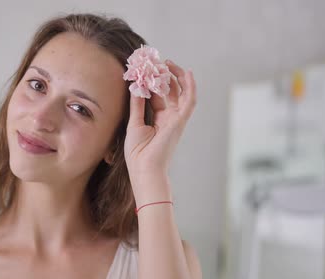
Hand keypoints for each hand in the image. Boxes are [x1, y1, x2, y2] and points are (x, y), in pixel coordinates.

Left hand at [124, 60, 196, 181]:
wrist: (144, 168)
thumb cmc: (137, 153)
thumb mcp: (134, 124)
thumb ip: (137, 105)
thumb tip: (136, 87)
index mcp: (159, 120)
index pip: (157, 96)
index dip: (152, 82)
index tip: (144, 70)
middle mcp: (169, 118)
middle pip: (170, 92)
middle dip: (164, 76)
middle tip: (157, 63)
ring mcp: (176, 119)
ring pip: (181, 93)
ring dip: (176, 77)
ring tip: (168, 63)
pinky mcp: (180, 121)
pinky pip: (189, 100)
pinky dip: (190, 86)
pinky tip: (187, 73)